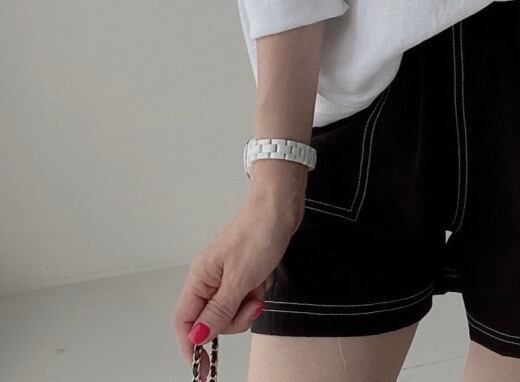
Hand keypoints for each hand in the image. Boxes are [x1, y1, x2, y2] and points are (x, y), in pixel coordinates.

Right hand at [173, 163, 307, 375]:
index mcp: (199, 278)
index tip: (203, 367)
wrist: (280, 206)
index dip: (192, 345)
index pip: (185, 322)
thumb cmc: (258, 233)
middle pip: (211, 320)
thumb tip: (197, 338)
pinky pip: (247, 295)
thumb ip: (218, 311)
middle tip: (252, 303)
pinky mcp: (245, 271)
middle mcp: (209, 278)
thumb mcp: (239, 279)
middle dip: (234, 319)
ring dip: (249, 304)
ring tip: (260, 284)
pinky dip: (258, 291)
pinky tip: (265, 276)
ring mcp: (227, 274)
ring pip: (232, 309)